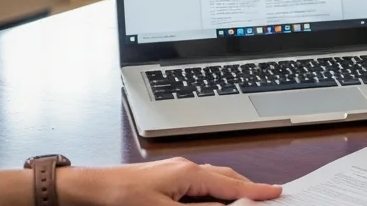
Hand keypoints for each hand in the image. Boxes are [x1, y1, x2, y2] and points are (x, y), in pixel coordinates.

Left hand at [58, 157, 281, 204]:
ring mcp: (175, 172)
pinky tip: (211, 198)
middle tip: (267, 196)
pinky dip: (213, 191)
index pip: (232, 184)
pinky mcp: (164, 179)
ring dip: (231, 189)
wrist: (89, 189)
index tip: (277, 192)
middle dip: (248, 187)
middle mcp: (186, 169)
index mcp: (189, 174)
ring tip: (245, 197)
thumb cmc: (120, 197)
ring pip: (213, 180)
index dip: (256, 191)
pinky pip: (199, 183)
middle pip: (226, 178)